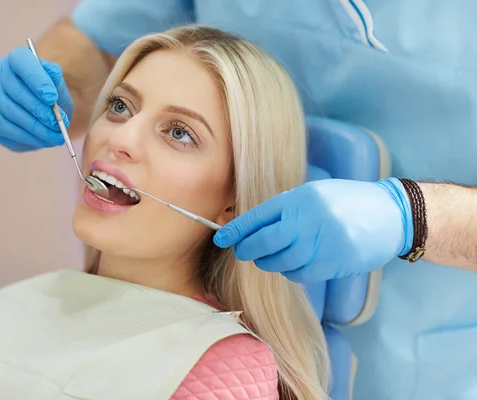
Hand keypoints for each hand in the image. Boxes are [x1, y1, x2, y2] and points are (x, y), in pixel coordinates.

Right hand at [0, 46, 73, 151]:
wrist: (43, 110)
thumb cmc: (51, 93)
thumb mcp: (58, 85)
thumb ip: (55, 79)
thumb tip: (53, 73)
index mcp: (17, 58)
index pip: (21, 62)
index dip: (36, 80)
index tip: (52, 98)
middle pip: (15, 91)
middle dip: (39, 110)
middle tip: (57, 123)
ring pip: (10, 112)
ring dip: (35, 128)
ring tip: (56, 136)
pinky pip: (6, 128)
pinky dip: (27, 137)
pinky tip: (44, 141)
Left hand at [213, 178, 413, 282]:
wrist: (392, 215)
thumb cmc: (347, 201)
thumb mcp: (314, 193)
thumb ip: (285, 208)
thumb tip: (251, 226)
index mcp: (301, 199)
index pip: (258, 217)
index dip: (236, 230)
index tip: (221, 238)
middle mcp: (309, 221)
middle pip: (264, 244)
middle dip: (248, 250)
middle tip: (244, 251)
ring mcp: (322, 245)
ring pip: (280, 263)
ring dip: (269, 262)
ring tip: (271, 255)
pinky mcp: (333, 264)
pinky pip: (300, 274)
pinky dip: (291, 271)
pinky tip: (296, 261)